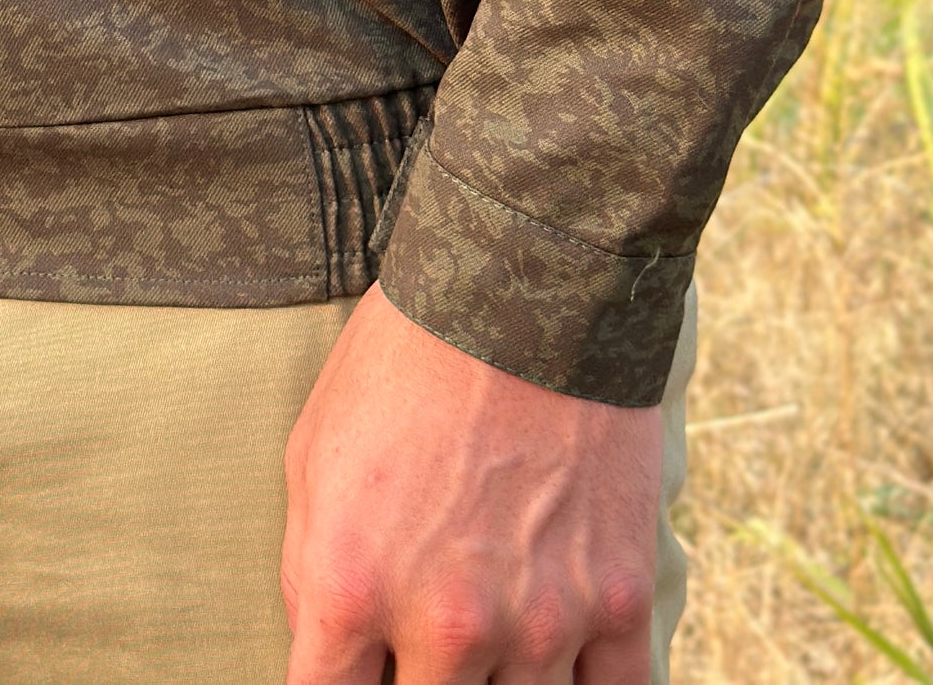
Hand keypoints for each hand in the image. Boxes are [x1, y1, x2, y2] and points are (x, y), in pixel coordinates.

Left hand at [282, 285, 660, 682]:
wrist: (521, 287)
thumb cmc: (400, 365)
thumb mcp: (312, 458)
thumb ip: (313, 577)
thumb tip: (332, 660)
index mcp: (351, 588)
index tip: (354, 677)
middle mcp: (445, 625)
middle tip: (425, 639)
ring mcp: (540, 622)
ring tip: (487, 632)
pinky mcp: (619, 603)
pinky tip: (558, 665)